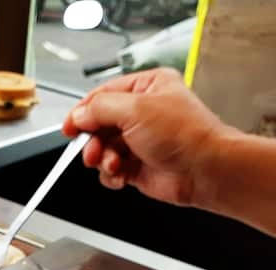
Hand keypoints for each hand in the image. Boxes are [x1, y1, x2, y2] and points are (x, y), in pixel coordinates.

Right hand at [62, 69, 233, 207]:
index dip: (83, 111)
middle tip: (91, 150)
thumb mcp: (135, 109)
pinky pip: (111, 170)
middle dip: (92, 140)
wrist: (205, 171)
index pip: (103, 95)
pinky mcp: (139, 166)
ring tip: (110, 164)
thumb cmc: (185, 135)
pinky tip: (119, 175)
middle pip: (99, 124)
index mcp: (146, 87)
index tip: (69, 126)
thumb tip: (79, 114)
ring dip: (102, 159)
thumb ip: (100, 109)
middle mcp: (143, 113)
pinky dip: (111, 175)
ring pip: (103, 149)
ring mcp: (140, 141)